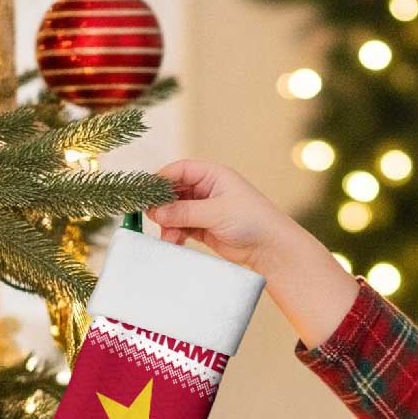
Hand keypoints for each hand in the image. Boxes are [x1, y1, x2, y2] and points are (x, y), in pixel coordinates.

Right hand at [145, 158, 296, 276]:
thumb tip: (156, 212)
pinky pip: (182, 227)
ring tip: (168, 237)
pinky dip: (175, 234)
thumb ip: (185, 212)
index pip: (180, 170)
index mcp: (213, 175)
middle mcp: (207, 190)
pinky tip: (174, 242)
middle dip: (163, 205)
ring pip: (176, 212)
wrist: (270, 248)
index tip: (147, 194)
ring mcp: (205, 209)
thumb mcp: (216, 212)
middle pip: (174, 192)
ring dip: (168, 223)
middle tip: (152, 218)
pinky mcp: (204, 228)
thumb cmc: (252, 221)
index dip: (162, 180)